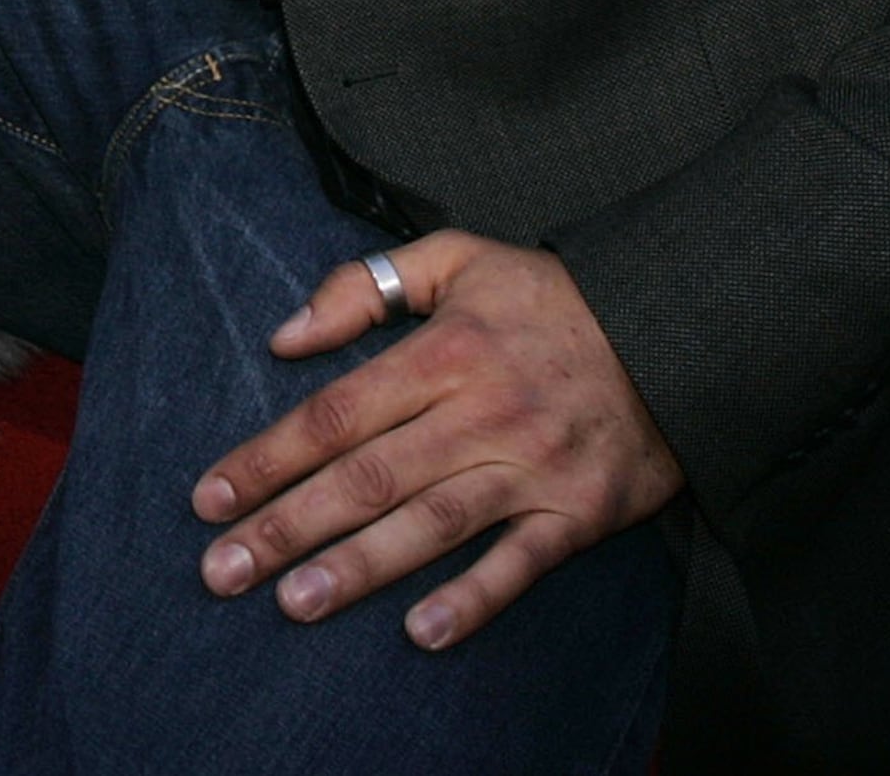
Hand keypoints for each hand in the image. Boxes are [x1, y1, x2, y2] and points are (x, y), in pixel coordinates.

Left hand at [192, 232, 682, 650]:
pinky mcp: (579, 513)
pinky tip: (422, 632)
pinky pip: (521, 566)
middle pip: (367, 477)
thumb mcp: (459, 257)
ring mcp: (531, 468)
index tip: (209, 496)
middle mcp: (481, 412)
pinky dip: (474, 599)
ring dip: (358, 568)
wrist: (680, 329)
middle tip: (222, 570)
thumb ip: (365, 287)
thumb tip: (285, 334)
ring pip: (430, 525)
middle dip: (287, 526)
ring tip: (293, 603)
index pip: (335, 413)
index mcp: (445, 351)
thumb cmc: (553, 296)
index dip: (267, 457)